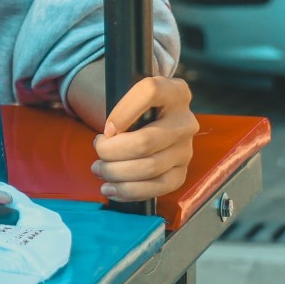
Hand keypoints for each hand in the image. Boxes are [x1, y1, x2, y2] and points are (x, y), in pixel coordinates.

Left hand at [91, 76, 198, 201]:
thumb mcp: (129, 95)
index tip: (106, 127)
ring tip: (99, 169)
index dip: (122, 112)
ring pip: (150, 167)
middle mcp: (185, 121)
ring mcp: (186, 148)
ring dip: (117, 172)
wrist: (154, 121)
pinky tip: (112, 189)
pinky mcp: (182, 172)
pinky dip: (130, 191)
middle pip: (145, 141)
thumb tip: (106, 138)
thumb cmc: (135, 108)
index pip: (150, 92)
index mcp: (174, 92)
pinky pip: (158, 187)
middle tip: (98, 150)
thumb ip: (121, 107)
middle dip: (112, 151)